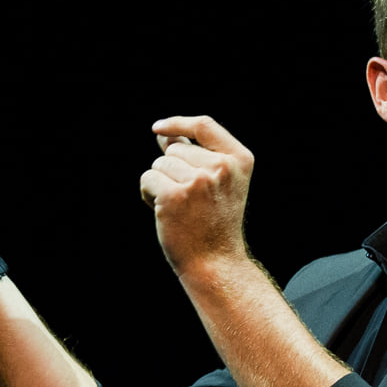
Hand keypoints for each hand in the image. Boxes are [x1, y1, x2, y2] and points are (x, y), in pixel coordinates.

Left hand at [139, 115, 253, 275]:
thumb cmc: (213, 224)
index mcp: (239, 160)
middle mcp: (222, 167)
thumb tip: (165, 134)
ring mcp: (199, 180)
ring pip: (159, 164)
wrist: (215, 262)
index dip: (178, 123)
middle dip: (171, 169)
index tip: (158, 128)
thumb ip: (193, 156)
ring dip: (160, 184)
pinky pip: (148, 178)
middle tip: (187, 201)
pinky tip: (164, 213)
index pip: (204, 125)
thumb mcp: (215, 184)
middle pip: (175, 148)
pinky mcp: (176, 194)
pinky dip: (148, 194)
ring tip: (179, 209)